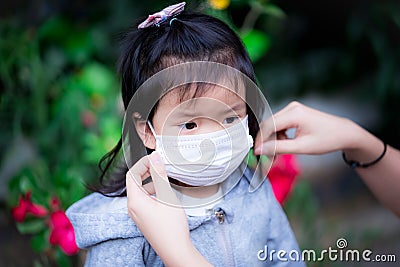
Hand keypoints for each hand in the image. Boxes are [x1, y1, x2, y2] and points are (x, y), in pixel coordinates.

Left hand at [126, 152, 211, 266]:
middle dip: (146, 171)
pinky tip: (164, 193)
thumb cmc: (171, 227)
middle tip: (160, 165)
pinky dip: (152, 192)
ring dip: (150, 181)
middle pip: (134, 182)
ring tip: (164, 178)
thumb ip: (159, 175)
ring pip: (140, 191)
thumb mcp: (166, 196)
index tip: (155, 159)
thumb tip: (155, 157)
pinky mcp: (144, 218)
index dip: (143, 164)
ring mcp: (137, 214)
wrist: (175, 249)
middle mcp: (132, 207)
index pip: (132, 174)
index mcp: (134, 200)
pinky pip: (144, 200)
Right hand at [254, 101, 361, 155]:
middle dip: (266, 140)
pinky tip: (285, 143)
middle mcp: (292, 107)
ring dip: (273, 138)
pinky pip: (279, 123)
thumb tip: (260, 150)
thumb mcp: (302, 147)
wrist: (344, 133)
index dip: (260, 140)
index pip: (268, 126)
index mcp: (294, 113)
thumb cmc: (327, 139)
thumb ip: (279, 148)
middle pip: (269, 124)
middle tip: (266, 156)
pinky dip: (279, 135)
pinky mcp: (294, 112)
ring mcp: (293, 108)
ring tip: (279, 151)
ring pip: (273, 124)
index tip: (256, 153)